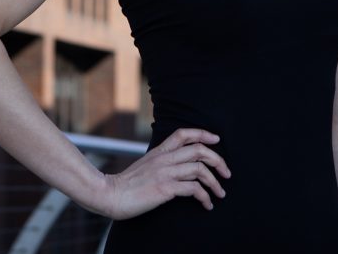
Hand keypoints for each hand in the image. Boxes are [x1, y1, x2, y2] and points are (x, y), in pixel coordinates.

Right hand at [101, 128, 230, 218]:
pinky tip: (207, 204)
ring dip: (215, 182)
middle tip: (227, 173)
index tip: (216, 140)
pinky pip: (193, 188)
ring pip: (200, 169)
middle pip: (198, 150)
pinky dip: (205, 196)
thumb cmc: (127, 184)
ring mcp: (165, 172)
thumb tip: (178, 164)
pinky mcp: (165, 188)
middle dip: (218, 160)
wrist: (110, 194)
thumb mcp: (145, 165)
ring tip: (220, 193)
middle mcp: (164, 159)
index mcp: (159, 151)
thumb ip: (161, 161)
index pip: (184, 133)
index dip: (203, 134)